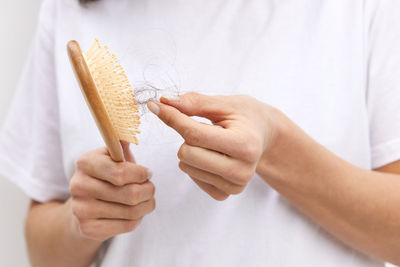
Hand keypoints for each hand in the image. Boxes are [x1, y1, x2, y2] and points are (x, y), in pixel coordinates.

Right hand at [69, 142, 154, 240]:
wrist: (83, 206)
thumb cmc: (105, 176)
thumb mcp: (111, 157)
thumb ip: (121, 147)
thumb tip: (128, 135)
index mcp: (85, 162)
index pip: (121, 172)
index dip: (141, 174)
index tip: (148, 173)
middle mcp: (79, 185)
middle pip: (130, 194)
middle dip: (148, 190)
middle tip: (151, 188)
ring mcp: (81, 209)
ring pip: (131, 211)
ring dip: (147, 205)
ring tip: (147, 200)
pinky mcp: (88, 228)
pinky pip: (126, 225)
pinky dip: (138, 219)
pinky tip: (136, 212)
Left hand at [147, 92, 277, 199]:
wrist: (265, 136)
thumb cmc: (246, 116)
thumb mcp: (224, 104)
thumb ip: (194, 103)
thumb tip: (163, 103)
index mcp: (245, 145)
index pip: (195, 134)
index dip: (172, 117)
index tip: (156, 106)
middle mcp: (242, 170)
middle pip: (187, 154)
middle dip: (188, 137)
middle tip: (206, 128)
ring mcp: (235, 186)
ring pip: (187, 166)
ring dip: (192, 150)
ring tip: (213, 142)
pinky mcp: (226, 194)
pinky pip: (192, 178)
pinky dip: (195, 164)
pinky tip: (212, 156)